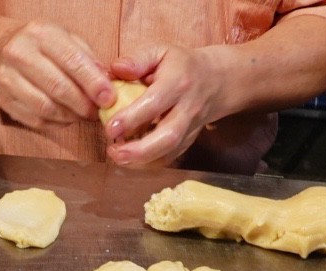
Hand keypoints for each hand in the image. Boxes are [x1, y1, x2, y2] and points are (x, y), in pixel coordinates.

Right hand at [0, 20, 114, 128]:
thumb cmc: (41, 46)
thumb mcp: (66, 39)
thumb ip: (88, 59)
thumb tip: (107, 84)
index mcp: (41, 34)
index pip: (72, 61)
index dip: (94, 83)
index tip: (109, 99)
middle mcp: (20, 53)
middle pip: (59, 88)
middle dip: (84, 105)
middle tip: (97, 112)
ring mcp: (8, 78)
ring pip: (47, 108)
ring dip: (71, 117)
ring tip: (82, 115)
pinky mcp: (4, 101)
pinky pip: (36, 120)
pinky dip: (56, 124)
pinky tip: (65, 118)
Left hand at [104, 44, 228, 166]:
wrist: (215, 80)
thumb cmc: (181, 64)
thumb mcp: (161, 51)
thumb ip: (137, 60)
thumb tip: (115, 70)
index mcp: (178, 82)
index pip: (155, 103)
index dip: (132, 118)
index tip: (110, 128)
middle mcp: (187, 108)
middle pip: (168, 136)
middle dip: (139, 150)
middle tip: (114, 152)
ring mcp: (191, 127)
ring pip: (170, 150)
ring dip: (143, 160)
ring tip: (118, 157)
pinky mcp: (189, 140)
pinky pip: (171, 156)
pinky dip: (150, 163)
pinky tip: (132, 160)